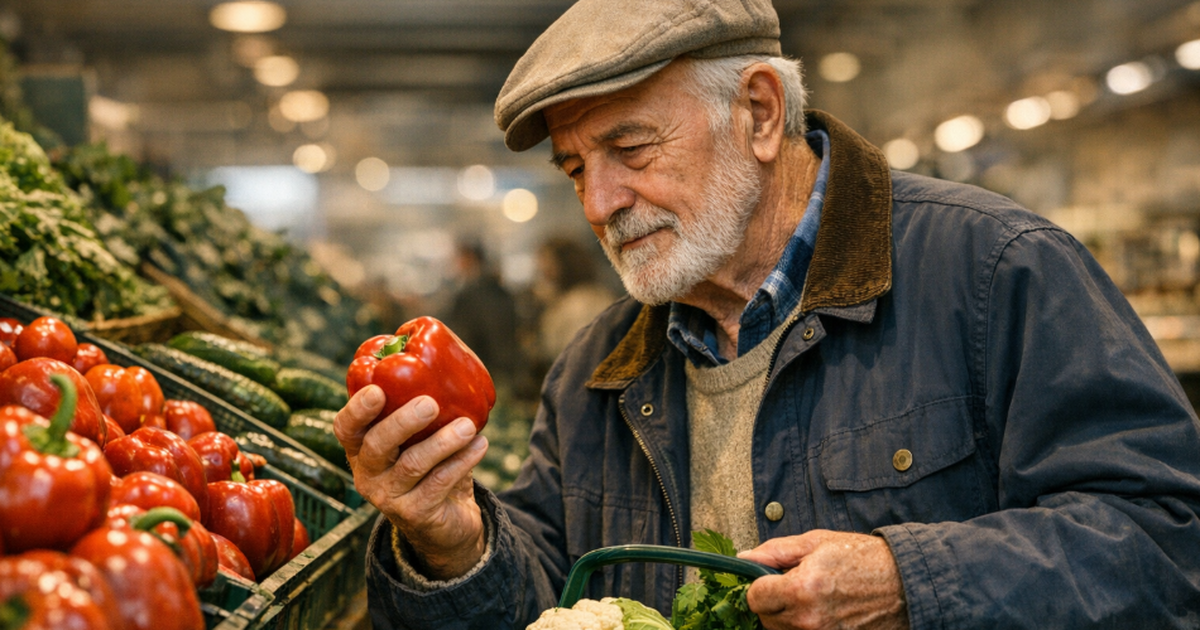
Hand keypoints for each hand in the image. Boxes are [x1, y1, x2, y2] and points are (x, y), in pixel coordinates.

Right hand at [334, 384, 488, 578]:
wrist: (445, 522)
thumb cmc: (429, 466)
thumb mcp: (418, 439)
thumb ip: (421, 408)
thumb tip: (444, 361)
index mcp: (361, 449)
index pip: (345, 427)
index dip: (358, 409)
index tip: (378, 390)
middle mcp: (368, 474)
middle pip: (377, 445)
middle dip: (403, 421)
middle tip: (430, 403)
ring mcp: (388, 498)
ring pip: (412, 464)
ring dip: (443, 442)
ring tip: (469, 426)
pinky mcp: (415, 514)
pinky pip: (439, 483)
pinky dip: (462, 461)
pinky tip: (480, 444)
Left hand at [738, 530, 908, 629]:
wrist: (906, 583)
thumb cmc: (864, 558)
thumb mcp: (816, 543)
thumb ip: (775, 552)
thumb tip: (744, 558)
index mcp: (802, 589)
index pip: (754, 598)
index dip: (760, 585)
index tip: (772, 579)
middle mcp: (809, 619)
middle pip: (766, 619)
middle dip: (775, 602)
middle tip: (797, 586)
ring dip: (790, 617)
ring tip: (813, 598)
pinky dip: (807, 627)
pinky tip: (823, 612)